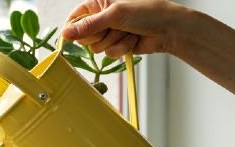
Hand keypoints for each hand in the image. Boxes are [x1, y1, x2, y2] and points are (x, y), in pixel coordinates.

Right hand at [62, 0, 184, 57]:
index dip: (73, 28)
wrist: (170, 29)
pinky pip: (108, 54)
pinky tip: (132, 39)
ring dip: (113, 41)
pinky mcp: (117, 45)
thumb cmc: (148, 12)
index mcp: (100, 3)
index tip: (73, 36)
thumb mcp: (115, 14)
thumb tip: (65, 33)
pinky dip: (121, 48)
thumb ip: (88, 25)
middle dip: (100, 35)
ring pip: (96, 47)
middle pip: (84, 35)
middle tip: (114, 27)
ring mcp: (110, 32)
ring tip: (127, 32)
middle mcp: (103, 17)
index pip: (75, 17)